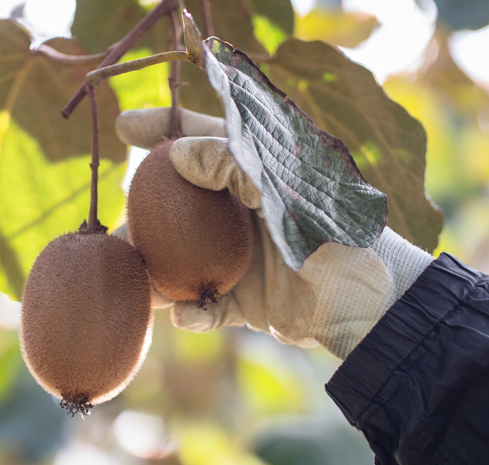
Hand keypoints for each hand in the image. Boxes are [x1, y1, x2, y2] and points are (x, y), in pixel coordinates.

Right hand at [115, 108, 433, 358]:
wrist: (369, 306)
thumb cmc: (335, 235)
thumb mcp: (285, 190)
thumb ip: (233, 164)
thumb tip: (176, 154)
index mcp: (254, 176)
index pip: (200, 139)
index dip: (161, 127)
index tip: (124, 126)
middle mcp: (239, 213)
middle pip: (175, 205)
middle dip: (142, 215)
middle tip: (119, 228)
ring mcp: (238, 258)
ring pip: (179, 260)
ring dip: (155, 272)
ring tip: (137, 279)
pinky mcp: (243, 302)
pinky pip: (205, 306)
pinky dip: (193, 313)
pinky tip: (188, 314)